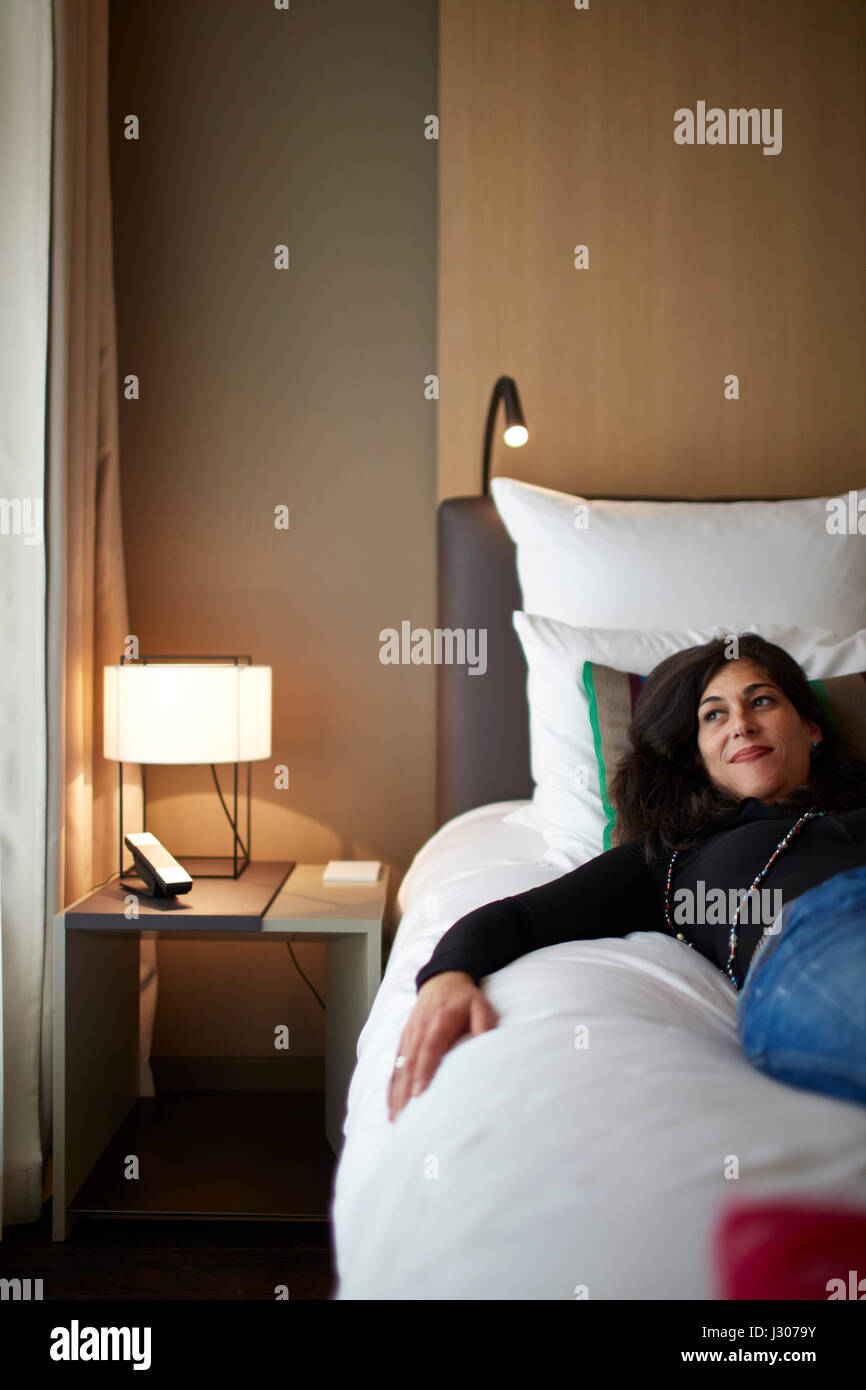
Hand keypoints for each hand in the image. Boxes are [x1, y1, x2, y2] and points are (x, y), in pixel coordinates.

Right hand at [388, 971, 498, 1121]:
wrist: (443, 977)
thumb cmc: (463, 996)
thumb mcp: (480, 1004)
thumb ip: (483, 1023)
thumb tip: (486, 1043)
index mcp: (438, 1022)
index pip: (428, 1051)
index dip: (422, 1074)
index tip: (418, 1096)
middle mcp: (419, 1030)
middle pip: (409, 1064)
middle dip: (405, 1093)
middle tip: (403, 1119)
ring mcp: (409, 1034)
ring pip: (399, 1067)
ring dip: (396, 1093)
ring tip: (395, 1118)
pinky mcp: (404, 1038)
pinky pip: (395, 1063)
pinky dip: (392, 1084)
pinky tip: (391, 1104)